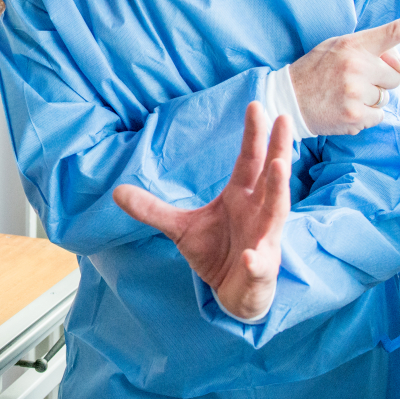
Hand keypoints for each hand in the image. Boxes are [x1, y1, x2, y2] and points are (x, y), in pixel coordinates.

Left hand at [113, 103, 290, 320]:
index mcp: (241, 195)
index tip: (255, 105)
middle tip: (282, 118)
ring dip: (279, 189)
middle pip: (271, 175)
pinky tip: (251, 257)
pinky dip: (256, 261)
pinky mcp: (260, 269)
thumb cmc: (216, 252)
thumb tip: (116, 192)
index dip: (253, 134)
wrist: (233, 293)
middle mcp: (258, 211)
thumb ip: (152, 209)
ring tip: (280, 166)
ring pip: (276, 211)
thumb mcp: (179, 227)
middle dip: (277, 148)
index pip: (249, 160)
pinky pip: (259, 264)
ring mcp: (264, 239)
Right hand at [290, 10, 399, 134]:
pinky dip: (364, 118)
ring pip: (386, 99)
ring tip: (343, 97)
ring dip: (370, 101)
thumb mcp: (338, 50)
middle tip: (349, 83)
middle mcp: (357, 65)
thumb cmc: (314, 72)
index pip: (395, 30)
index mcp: (354, 44)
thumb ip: (374, 53)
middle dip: (378, 82)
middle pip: (394, 77)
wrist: (285, 99)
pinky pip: (377, 118)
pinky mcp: (355, 115)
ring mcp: (356, 91)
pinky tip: (343, 111)